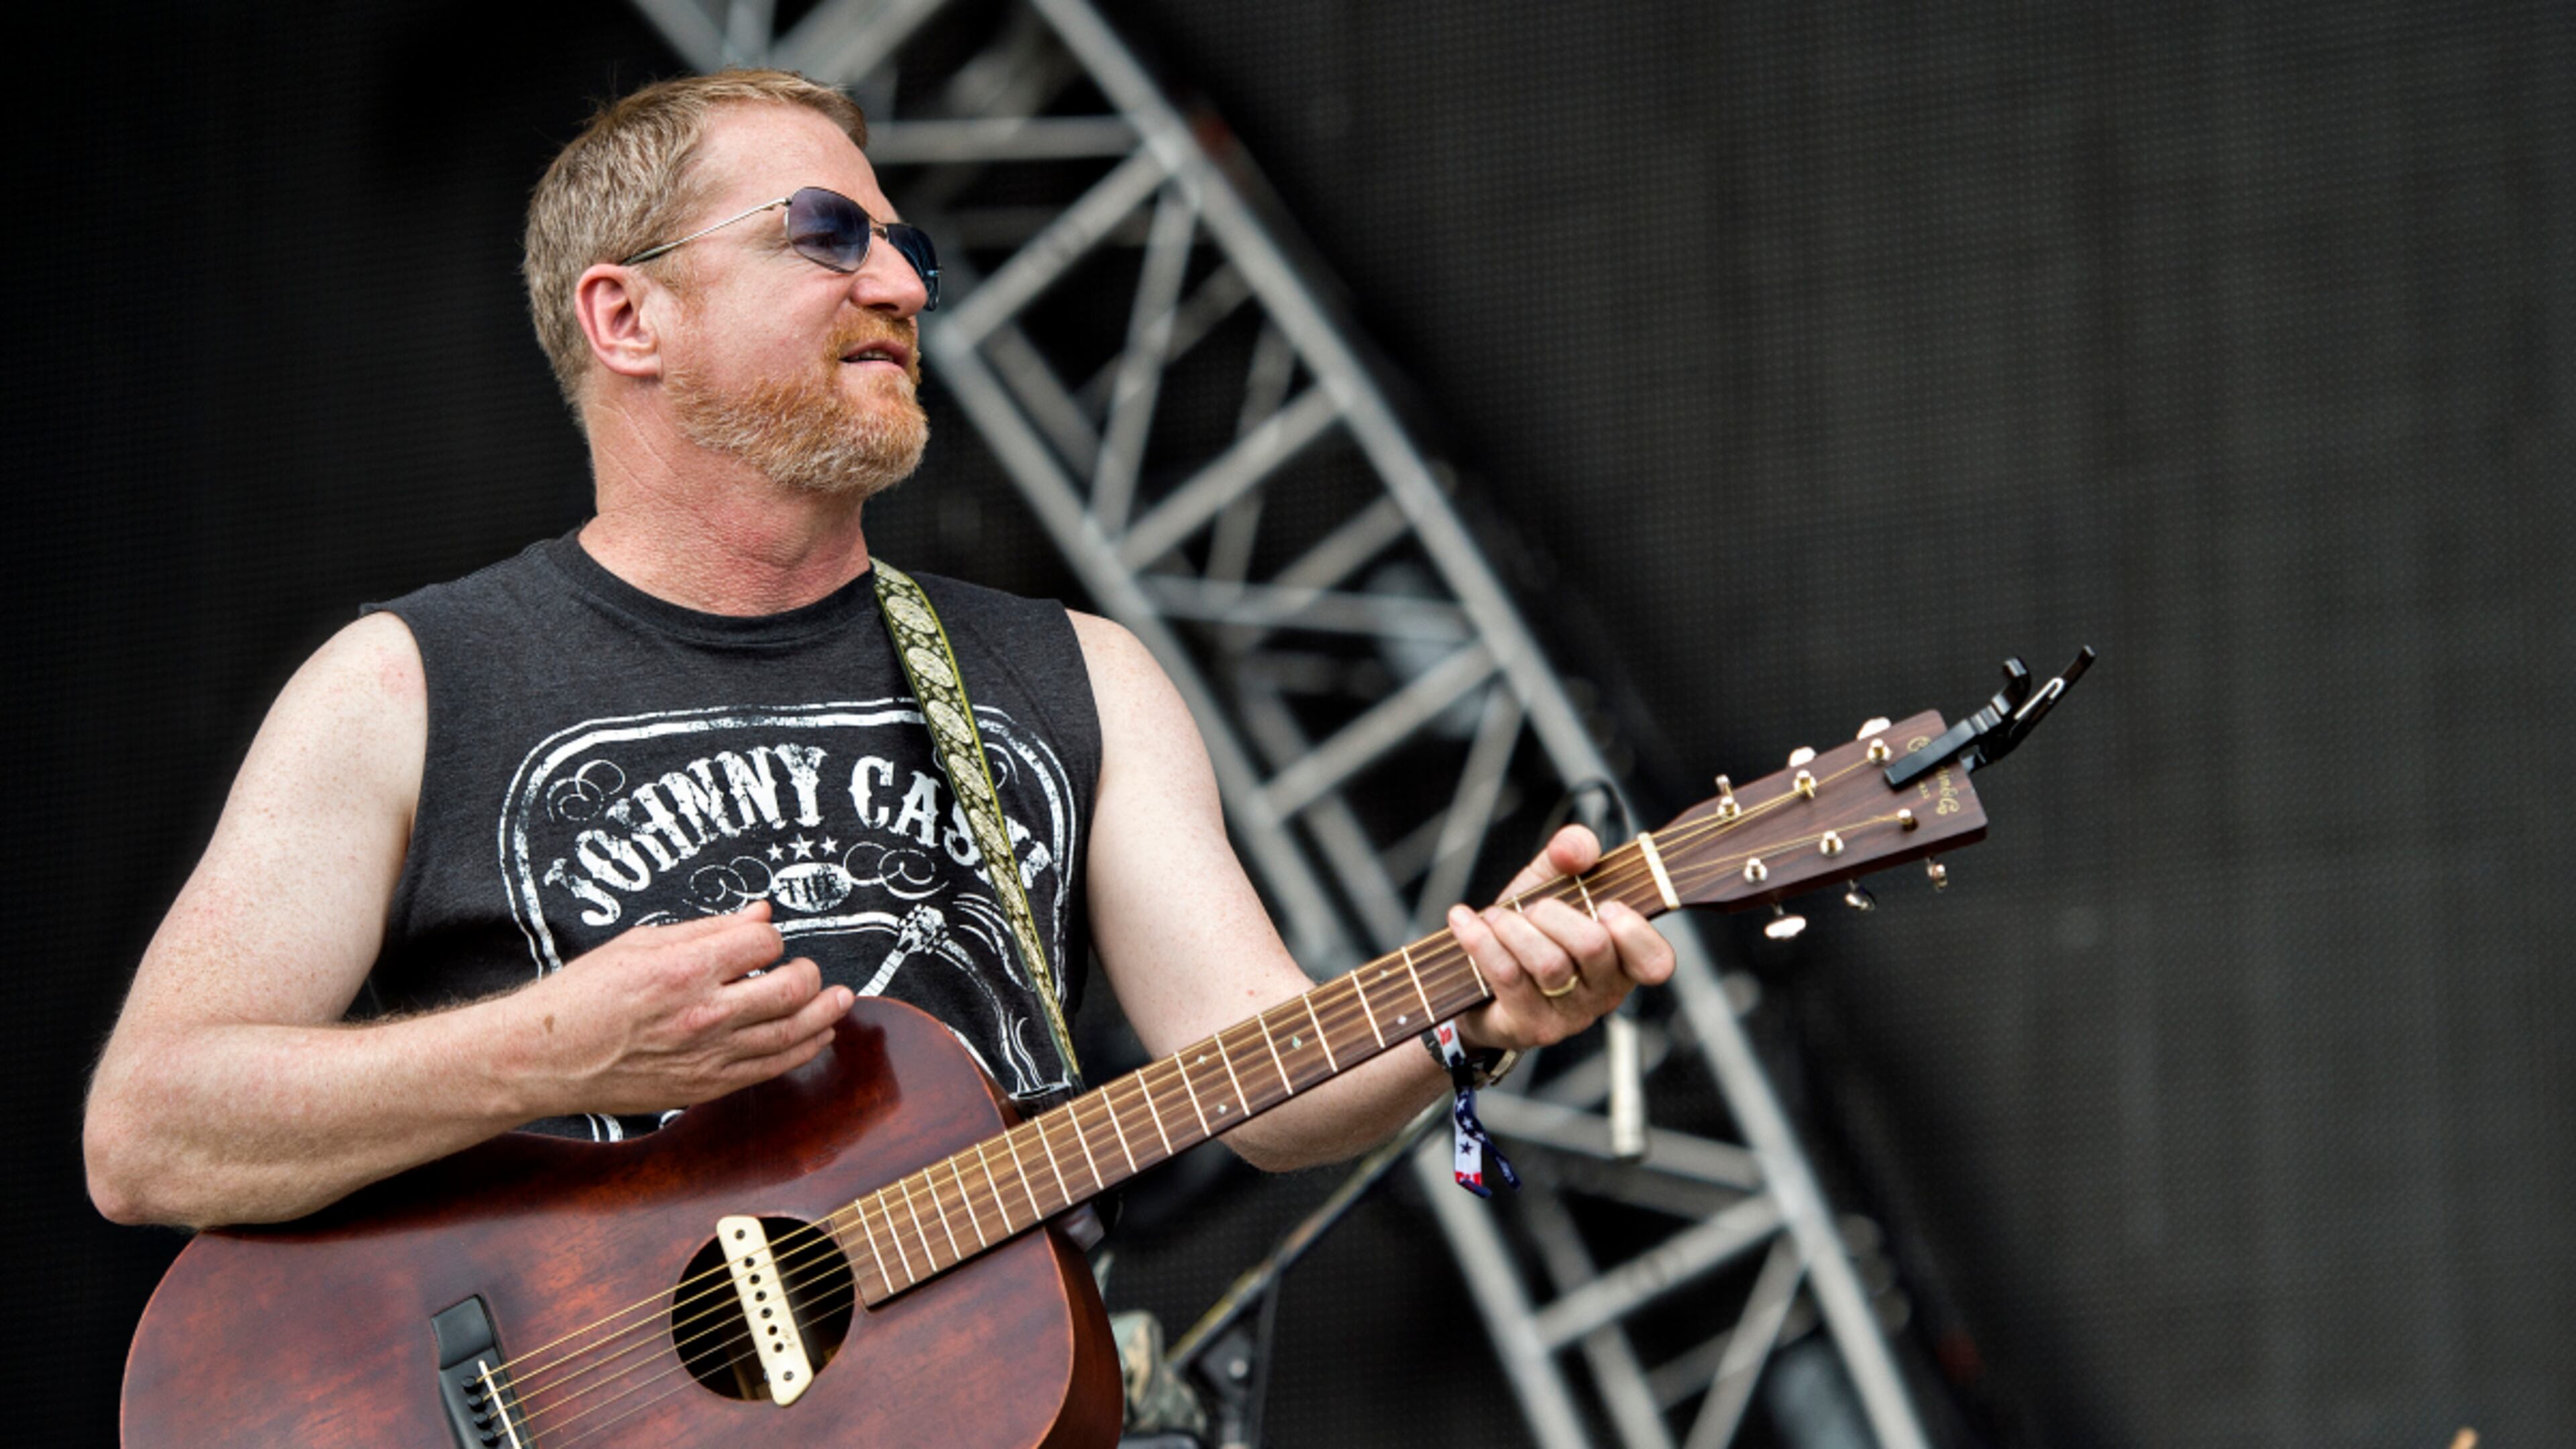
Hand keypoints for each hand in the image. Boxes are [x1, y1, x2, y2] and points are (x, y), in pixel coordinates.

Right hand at [508, 901, 853, 1116]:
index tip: (761, 941)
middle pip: (791, 989)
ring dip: (825, 1015)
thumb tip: (760, 913)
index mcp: (685, 970)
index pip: (763, 945)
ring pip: (791, 1035)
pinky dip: (801, 1051)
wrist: (544, 1058)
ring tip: (842, 999)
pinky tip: (817, 1037)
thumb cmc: (584, 995)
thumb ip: (708, 929)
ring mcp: (707, 1056)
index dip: (769, 938)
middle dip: (811, 974)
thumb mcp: (640, 943)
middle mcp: (703, 1015)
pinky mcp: (704, 1087)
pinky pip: (769, 1070)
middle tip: (812, 969)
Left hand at [1447, 826, 1674, 1051]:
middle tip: (1533, 907)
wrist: (1480, 980)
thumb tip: (1575, 850)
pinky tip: (1464, 921)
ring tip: (1496, 916)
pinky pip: (1508, 976)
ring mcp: (1569, 1016)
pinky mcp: (1530, 1027)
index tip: (1603, 904)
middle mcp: (1605, 993)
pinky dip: (1481, 940)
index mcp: (1624, 960)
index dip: (1631, 929)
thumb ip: (1572, 851)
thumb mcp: (1552, 880)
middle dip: (1553, 912)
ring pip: (1550, 963)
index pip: (1656, 960)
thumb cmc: (1530, 928)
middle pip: (1594, 946)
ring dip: (1514, 927)